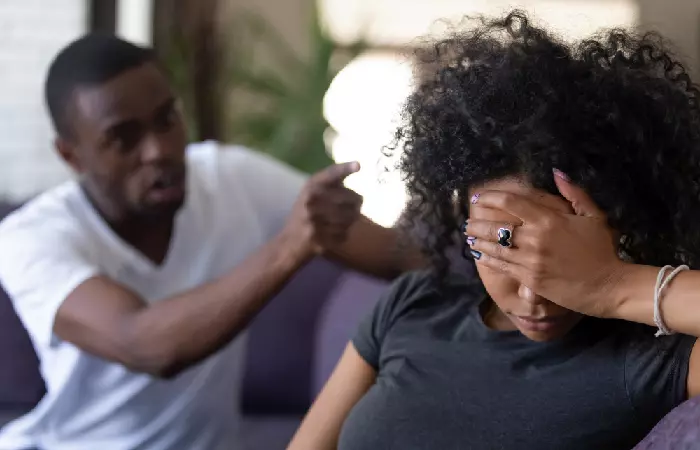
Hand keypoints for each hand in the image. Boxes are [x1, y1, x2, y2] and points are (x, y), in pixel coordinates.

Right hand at [282, 161, 362, 259]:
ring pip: (351, 218)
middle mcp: (311, 202)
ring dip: (351, 220)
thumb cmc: (305, 212)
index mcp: (310, 187)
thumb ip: (330, 181)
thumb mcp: (311, 192)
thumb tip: (357, 166)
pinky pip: (345, 235)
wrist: (289, 241)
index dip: (345, 169)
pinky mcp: (319, 240)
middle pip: (352, 199)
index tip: (358, 165)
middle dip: (357, 204)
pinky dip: (343, 235)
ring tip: (341, 221)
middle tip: (354, 207)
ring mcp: (314, 222)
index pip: (331, 174)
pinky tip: (334, 233)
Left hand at [465, 171, 627, 317]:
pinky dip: (486, 259)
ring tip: (469, 237)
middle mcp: (535, 238)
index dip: (490, 198)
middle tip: (469, 221)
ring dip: (478, 241)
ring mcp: (530, 260)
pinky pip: (501, 266)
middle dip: (477, 223)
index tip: (478, 198)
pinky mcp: (528, 279)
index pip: (511, 202)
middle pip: (496, 226)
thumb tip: (556, 173)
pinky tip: (479, 255)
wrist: (609, 286)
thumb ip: (574, 193)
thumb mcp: (593, 216)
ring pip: (494, 248)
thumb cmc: (602, 250)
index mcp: (548, 219)